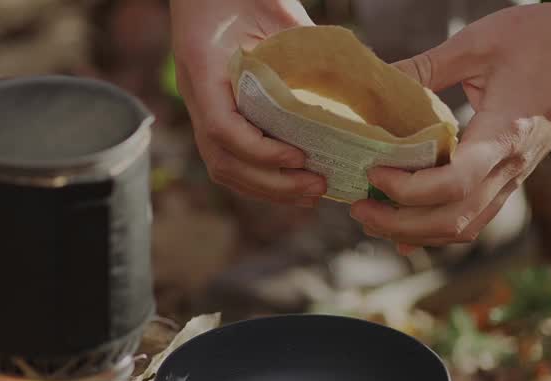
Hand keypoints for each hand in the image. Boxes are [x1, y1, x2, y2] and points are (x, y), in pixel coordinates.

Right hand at [170, 0, 327, 207]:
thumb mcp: (276, 14)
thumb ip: (300, 51)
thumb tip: (354, 87)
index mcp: (204, 67)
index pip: (222, 128)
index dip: (260, 151)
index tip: (298, 156)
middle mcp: (195, 94)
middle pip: (223, 161)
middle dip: (272, 183)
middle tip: (317, 186)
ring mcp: (201, 108)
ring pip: (224, 168)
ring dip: (269, 190)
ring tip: (311, 193)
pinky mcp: (215, 116)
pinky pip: (231, 160)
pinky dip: (262, 180)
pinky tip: (293, 187)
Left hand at [349, 0, 550, 246]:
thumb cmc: (541, 37)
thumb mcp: (477, 44)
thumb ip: (424, 69)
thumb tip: (375, 81)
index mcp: (504, 134)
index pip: (454, 184)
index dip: (408, 190)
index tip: (375, 172)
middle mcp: (512, 166)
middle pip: (453, 219)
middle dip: (401, 223)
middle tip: (359, 208)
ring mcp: (515, 176)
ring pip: (464, 227)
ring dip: (417, 232)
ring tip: (375, 217)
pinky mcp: (513, 176)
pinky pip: (475, 217)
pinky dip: (438, 229)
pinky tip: (407, 232)